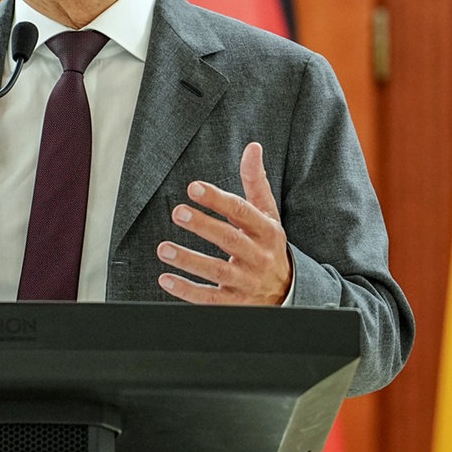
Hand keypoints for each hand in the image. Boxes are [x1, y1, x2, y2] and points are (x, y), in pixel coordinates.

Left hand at [156, 142, 291, 305]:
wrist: (288, 292)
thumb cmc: (268, 245)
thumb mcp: (268, 214)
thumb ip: (256, 182)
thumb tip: (252, 147)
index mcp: (267, 231)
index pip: (242, 212)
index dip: (218, 200)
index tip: (193, 187)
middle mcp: (259, 257)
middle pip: (230, 241)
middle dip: (203, 226)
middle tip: (177, 212)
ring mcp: (247, 283)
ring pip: (218, 272)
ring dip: (189, 260)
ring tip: (163, 248)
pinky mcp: (236, 304)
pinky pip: (210, 299)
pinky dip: (187, 291)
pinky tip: (166, 279)